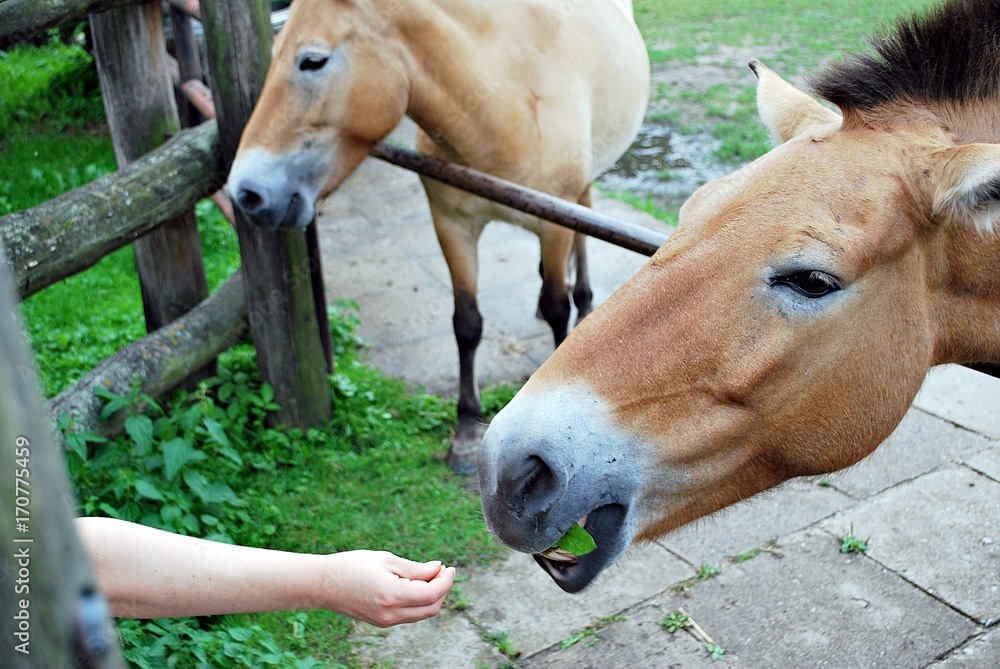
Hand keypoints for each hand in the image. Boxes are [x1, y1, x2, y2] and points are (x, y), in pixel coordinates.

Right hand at [319, 550, 456, 626]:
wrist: (322, 584)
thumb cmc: (352, 566)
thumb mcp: (386, 559)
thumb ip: (415, 568)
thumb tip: (438, 568)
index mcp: (392, 595)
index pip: (432, 594)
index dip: (446, 581)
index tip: (449, 567)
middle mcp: (390, 614)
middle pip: (431, 608)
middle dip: (442, 589)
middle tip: (441, 570)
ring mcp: (386, 621)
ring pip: (422, 614)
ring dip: (432, 596)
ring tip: (429, 575)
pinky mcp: (382, 622)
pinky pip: (409, 615)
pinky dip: (419, 601)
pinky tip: (415, 585)